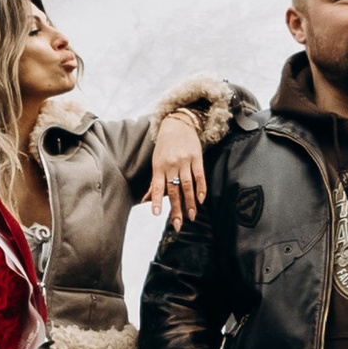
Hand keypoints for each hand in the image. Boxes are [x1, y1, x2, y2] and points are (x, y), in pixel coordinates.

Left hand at [147, 109, 206, 223]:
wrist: (178, 122)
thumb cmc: (164, 145)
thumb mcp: (156, 161)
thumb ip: (154, 182)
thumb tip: (146, 201)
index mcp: (159, 166)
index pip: (158, 186)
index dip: (158, 200)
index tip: (157, 213)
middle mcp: (171, 164)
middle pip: (174, 190)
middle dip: (176, 209)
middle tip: (178, 225)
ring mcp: (185, 161)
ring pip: (187, 185)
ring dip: (189, 202)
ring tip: (191, 216)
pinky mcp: (197, 157)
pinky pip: (199, 175)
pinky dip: (201, 188)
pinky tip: (201, 200)